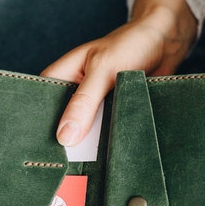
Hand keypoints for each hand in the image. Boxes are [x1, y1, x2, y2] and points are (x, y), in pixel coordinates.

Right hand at [41, 0, 197, 145]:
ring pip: (84, 132)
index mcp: (60, 77)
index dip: (42, 128)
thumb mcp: (102, 71)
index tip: (49, 151)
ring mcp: (92, 106)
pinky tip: (113, 150)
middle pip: (60, 124)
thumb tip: (65, 136)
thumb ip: (84, 102)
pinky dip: (109, 140)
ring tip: (95, 159)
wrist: (164, 44)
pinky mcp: (111, 115)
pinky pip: (105, 133)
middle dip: (68, 141)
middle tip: (74, 161)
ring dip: (91, 143)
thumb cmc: (129, 45)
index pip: (41, 107)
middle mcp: (73, 93)